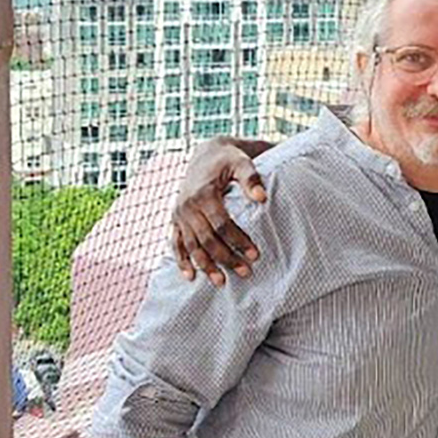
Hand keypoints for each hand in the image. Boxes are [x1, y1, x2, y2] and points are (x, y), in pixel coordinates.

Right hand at [171, 138, 270, 285]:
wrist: (206, 154)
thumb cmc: (228, 160)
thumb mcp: (241, 162)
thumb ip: (251, 178)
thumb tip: (262, 198)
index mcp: (203, 194)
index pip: (222, 224)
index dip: (238, 240)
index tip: (255, 255)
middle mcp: (187, 206)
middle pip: (206, 238)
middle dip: (225, 258)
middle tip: (245, 272)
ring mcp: (179, 214)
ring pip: (191, 245)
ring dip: (205, 265)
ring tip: (221, 282)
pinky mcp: (175, 219)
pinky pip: (175, 243)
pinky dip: (181, 260)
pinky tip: (190, 277)